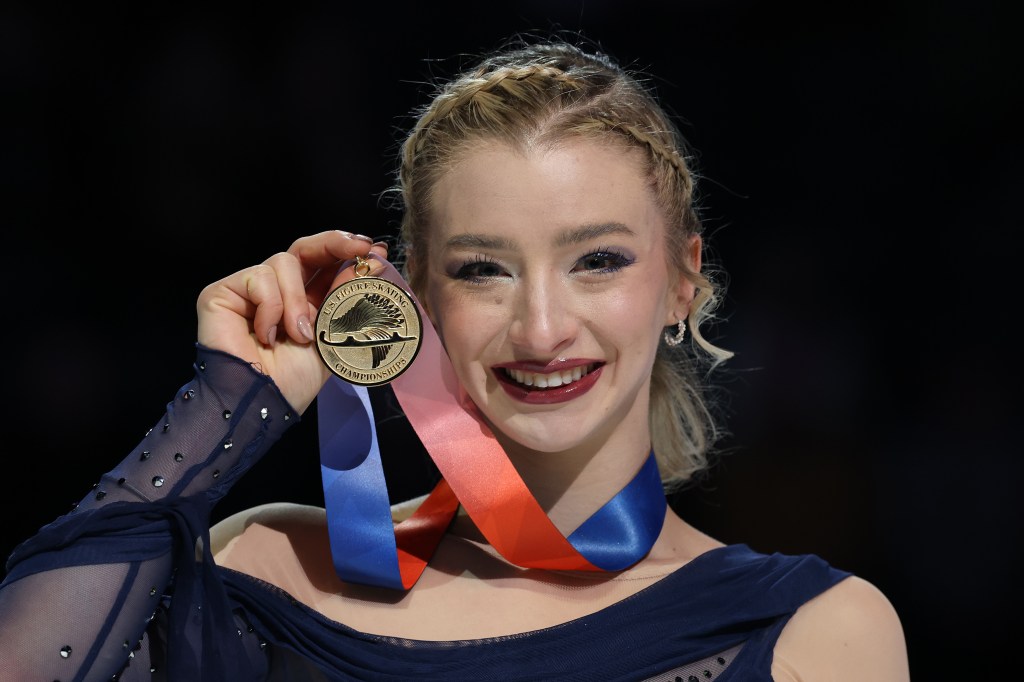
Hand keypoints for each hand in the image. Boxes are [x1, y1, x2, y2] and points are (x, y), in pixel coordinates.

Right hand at [196, 230, 389, 412]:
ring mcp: (249, 290)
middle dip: (334, 243)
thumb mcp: (332, 335)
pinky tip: (267, 336)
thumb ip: (348, 297)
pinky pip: (258, 278)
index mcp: (304, 302)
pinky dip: (270, 308)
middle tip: (358, 247)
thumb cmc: (294, 380)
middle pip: (303, 248)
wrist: (263, 402)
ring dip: (296, 300)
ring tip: (297, 335)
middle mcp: (276, 292)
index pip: (322, 264)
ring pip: (284, 262)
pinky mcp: (223, 292)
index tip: (372, 249)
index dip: (345, 250)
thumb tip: (374, 262)